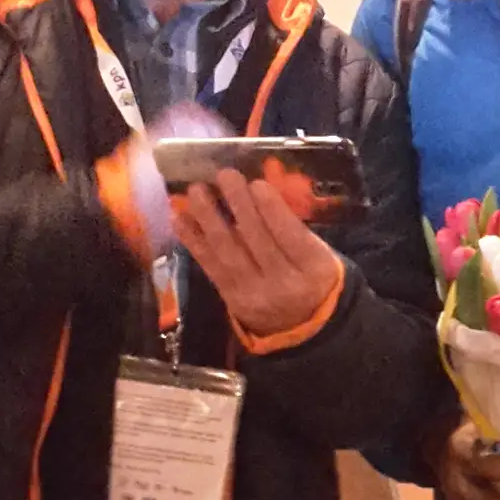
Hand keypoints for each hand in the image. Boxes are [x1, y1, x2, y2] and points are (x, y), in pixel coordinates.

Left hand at [172, 169, 341, 337]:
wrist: (299, 325)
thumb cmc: (310, 275)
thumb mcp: (319, 254)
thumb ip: (294, 228)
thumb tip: (257, 189)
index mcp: (314, 269)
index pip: (292, 238)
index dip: (273, 211)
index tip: (256, 184)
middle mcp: (284, 284)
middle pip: (258, 241)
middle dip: (239, 205)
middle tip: (224, 175)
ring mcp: (254, 294)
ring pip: (229, 253)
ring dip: (209, 218)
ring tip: (197, 191)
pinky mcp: (230, 298)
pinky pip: (210, 266)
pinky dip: (193, 241)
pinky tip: (180, 218)